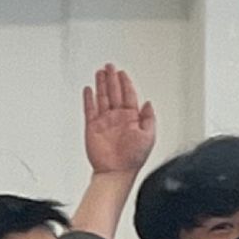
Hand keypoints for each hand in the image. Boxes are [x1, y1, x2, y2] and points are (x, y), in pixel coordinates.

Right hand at [82, 63, 156, 177]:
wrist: (115, 172)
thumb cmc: (132, 159)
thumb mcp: (149, 136)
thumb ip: (149, 118)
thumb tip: (148, 102)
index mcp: (132, 118)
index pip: (128, 94)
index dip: (125, 82)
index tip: (122, 73)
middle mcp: (118, 118)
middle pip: (114, 92)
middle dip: (112, 78)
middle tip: (109, 66)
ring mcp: (104, 122)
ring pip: (102, 97)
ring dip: (101, 84)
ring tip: (99, 73)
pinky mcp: (92, 127)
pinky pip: (89, 109)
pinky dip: (88, 99)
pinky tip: (88, 90)